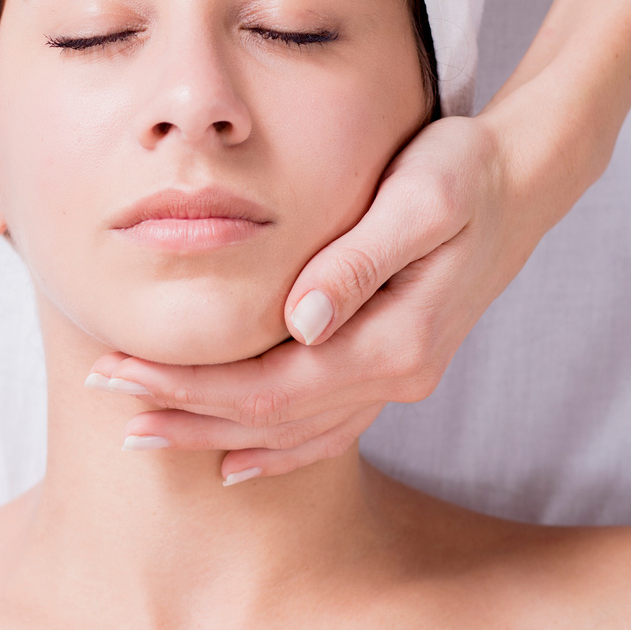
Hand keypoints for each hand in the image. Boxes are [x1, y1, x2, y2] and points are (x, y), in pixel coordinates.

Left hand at [90, 103, 585, 479]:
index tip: (121, 369)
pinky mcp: (394, 367)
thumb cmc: (466, 171)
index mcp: (396, 341)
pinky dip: (273, 448)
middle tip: (106, 396)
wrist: (524, 180)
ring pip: (292, 432)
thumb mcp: (421, 197)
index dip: (189, 385)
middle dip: (183, 410)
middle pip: (269, 418)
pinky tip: (231, 458)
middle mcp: (399, 376)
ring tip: (143, 432)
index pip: (268, 384)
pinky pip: (324, 429)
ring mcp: (400, 380)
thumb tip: (301, 320)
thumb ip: (359, 260)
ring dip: (214, 435)